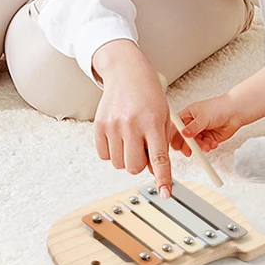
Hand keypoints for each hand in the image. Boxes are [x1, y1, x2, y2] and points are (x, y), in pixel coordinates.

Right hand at [92, 40, 172, 197]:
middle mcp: (131, 124)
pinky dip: (113, 152)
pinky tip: (119, 136)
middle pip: (135, 167)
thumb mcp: (163, 115)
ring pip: (120, 164)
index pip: (159, 157)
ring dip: (127, 157)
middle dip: (141, 163)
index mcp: (152, 122)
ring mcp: (113, 125)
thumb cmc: (148, 93)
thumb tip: (155, 171)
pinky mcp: (99, 126)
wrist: (126, 72)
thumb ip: (162, 143)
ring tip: (131, 137)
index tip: (165, 193)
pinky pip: (105, 155)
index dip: (163, 178)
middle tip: (143, 147)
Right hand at [171, 95, 243, 155]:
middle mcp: (193, 124)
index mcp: (187, 115)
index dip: (175, 137)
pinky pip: (204, 146)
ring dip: (200, 146)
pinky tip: (213, 143)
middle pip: (184, 138)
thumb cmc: (219, 107)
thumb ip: (193, 127)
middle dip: (187, 145)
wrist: (235, 112)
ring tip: (206, 145)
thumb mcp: (204, 116)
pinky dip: (208, 146)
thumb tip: (184, 134)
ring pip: (195, 144)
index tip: (176, 145)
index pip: (176, 128)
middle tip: (190, 151)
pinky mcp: (208, 138)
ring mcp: (200, 132)